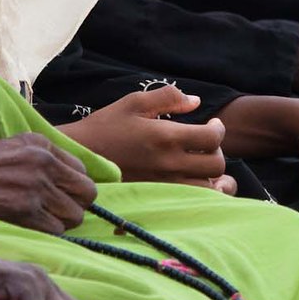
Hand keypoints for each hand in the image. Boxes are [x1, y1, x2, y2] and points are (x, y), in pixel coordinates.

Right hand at [0, 132, 97, 232]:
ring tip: (41, 219)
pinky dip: (46, 233)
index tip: (61, 195)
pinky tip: (29, 227)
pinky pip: (56, 231)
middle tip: (58, 211)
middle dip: (75, 205)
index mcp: (42, 145)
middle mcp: (44, 163)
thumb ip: (44, 158)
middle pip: (87, 193)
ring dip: (61, 221)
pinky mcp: (26, 212)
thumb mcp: (14, 148)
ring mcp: (36, 188)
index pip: (82, 171)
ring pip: (74, 216)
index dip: (73, 187)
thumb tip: (74, 179)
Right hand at [59, 87, 233, 192]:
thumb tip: (195, 101)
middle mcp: (168, 164)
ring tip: (202, 164)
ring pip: (210, 188)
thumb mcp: (134, 103)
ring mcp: (164, 185)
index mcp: (165, 136)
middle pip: (217, 165)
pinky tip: (194, 181)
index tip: (213, 124)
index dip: (219, 129)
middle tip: (206, 144)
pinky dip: (202, 193)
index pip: (212, 138)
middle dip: (218, 151)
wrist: (79, 157)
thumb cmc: (106, 126)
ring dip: (213, 175)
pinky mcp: (157, 199)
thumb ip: (168, 97)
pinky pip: (193, 202)